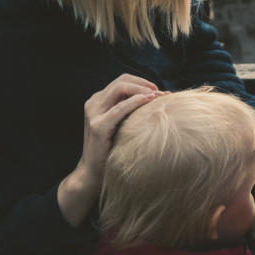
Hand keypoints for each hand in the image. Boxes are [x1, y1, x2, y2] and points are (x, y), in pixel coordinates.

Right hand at [57, 74, 161, 226]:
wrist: (93, 174)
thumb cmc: (113, 149)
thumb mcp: (122, 124)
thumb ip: (131, 110)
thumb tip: (159, 97)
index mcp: (98, 101)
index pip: (122, 81)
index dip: (142, 82)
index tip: (159, 91)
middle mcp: (93, 103)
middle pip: (121, 81)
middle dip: (143, 84)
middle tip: (161, 93)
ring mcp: (93, 113)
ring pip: (119, 89)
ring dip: (142, 90)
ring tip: (158, 96)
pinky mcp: (97, 126)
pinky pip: (119, 108)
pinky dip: (135, 102)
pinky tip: (148, 101)